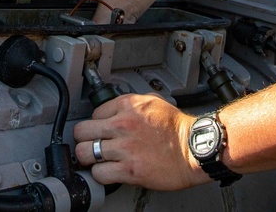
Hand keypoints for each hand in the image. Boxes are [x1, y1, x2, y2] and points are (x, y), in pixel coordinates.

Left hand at [72, 94, 208, 190]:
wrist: (194, 149)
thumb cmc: (177, 128)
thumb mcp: (153, 101)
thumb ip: (131, 103)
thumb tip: (116, 108)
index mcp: (127, 106)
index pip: (93, 114)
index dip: (96, 124)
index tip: (100, 131)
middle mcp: (122, 125)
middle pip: (81, 132)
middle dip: (84, 140)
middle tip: (90, 145)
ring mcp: (125, 148)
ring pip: (85, 153)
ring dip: (89, 159)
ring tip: (97, 160)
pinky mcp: (130, 170)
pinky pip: (99, 173)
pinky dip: (101, 175)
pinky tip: (108, 171)